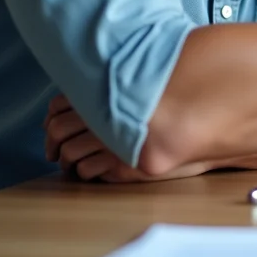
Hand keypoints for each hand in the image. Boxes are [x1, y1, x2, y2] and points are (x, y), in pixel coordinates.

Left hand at [44, 94, 208, 181]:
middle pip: (59, 130)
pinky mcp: (121, 162)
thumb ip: (117, 86)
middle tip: (54, 150)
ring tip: (71, 162)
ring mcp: (113, 138)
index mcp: (106, 91)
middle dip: (52, 143)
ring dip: (67, 159)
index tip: (52, 125)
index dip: (51, 118)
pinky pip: (88, 170)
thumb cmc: (175, 99)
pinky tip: (91, 168)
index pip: (59, 104)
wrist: (205, 119)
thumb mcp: (143, 85)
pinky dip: (83, 171)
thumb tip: (85, 88)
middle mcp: (106, 113)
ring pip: (70, 153)